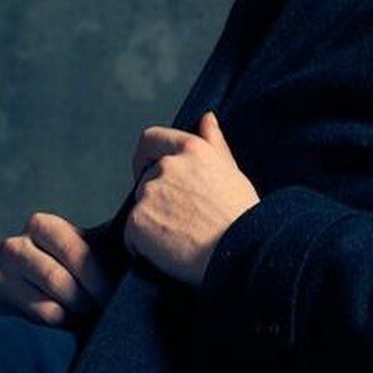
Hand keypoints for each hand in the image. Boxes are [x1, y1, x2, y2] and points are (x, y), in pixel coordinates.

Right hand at [0, 211, 114, 328]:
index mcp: (40, 226)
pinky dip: (57, 330)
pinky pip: (33, 326)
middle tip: (105, 310)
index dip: (99, 277)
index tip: (116, 294)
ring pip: (47, 308)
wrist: (46, 297)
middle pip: (58, 281)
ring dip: (74, 317)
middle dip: (88, 301)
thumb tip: (145, 231)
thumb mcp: (96, 248)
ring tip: (89, 318)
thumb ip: (115, 239)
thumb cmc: (82, 270)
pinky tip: (68, 327)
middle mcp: (14, 247)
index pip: (74, 251)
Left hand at [124, 110, 260, 286]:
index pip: (151, 139)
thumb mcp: (231, 171)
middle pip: (145, 180)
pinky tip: (170, 254)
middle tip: (182, 221)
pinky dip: (143, 247)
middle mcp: (167, 165)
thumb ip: (214, 143)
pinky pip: (131, 236)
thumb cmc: (241, 216)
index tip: (149, 171)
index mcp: (191, 148)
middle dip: (157, 199)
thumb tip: (206, 118)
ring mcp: (149, 193)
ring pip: (139, 208)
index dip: (146, 156)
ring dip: (152, 223)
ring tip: (181, 239)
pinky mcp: (136, 221)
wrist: (240, 252)